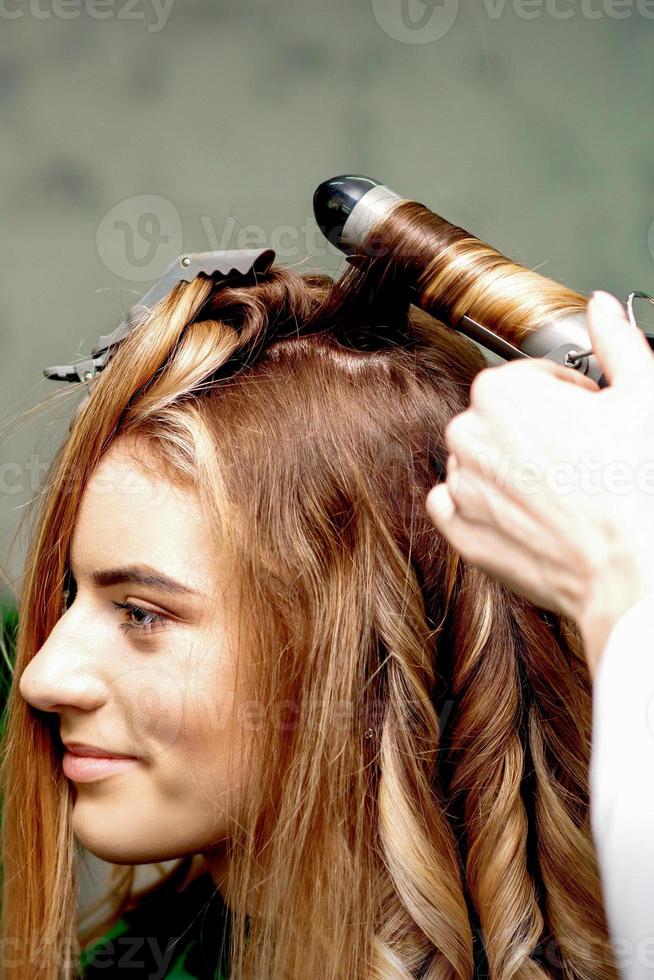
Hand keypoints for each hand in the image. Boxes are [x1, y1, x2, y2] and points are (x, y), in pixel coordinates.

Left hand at [425, 291, 653, 678]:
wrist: (635, 570)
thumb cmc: (642, 485)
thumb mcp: (644, 392)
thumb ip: (616, 339)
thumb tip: (600, 307)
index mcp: (501, 392)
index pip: (525, 378)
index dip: (565, 396)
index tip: (589, 416)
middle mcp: (468, 436)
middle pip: (498, 420)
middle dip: (534, 431)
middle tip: (582, 457)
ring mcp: (461, 489)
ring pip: (479, 462)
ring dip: (511, 469)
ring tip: (564, 491)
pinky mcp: (462, 535)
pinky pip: (459, 507)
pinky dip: (486, 507)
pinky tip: (529, 514)